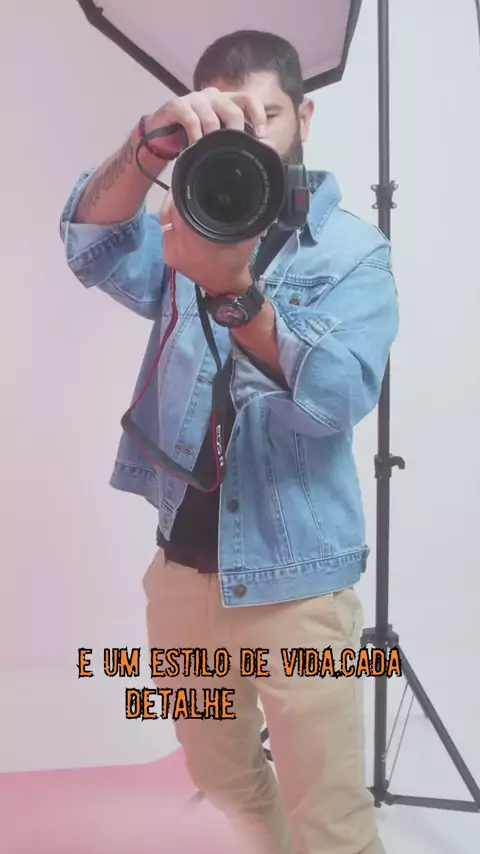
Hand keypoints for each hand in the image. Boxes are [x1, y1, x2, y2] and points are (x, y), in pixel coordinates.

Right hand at [145, 87, 266, 159]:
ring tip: (210, 154)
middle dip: (235, 132)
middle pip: (232, 109)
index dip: (257, 114)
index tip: (261, 135)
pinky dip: (195, 137)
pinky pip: (191, 121)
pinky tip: (194, 149)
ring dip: (212, 139)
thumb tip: (266, 146)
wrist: (158, 139)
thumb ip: (235, 139)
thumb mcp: (216, 140)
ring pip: (212, 118)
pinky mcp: (176, 106)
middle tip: (233, 150)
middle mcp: (212, 96)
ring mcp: (194, 99)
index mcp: (225, 101)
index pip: (248, 99)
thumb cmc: (191, 139)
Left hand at [160, 190, 255, 295]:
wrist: (226, 286)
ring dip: (172, 206)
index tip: (188, 178)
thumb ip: (245, 216)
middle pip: (169, 210)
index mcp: (193, 240)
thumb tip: (246, 194)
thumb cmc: (236, 261)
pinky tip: (180, 213)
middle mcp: (177, 246)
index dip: (183, 190)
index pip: (180, 206)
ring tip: (183, 194)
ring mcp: (169, 252)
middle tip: (185, 183)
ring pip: (164, 219)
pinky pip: (165, 230)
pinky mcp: (167, 255)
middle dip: (177, 196)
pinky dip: (171, 219)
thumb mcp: (245, 236)